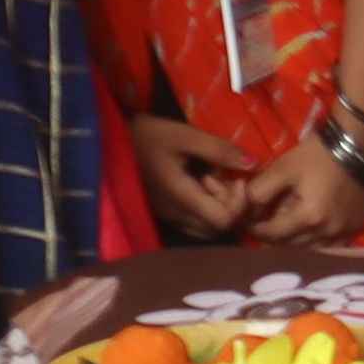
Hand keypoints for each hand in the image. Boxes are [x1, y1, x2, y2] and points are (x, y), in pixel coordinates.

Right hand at [129, 109, 252, 238]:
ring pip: (206, 228)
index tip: (237, 179)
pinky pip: (193, 222)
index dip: (238, 204)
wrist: (110, 140)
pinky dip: (205, 208)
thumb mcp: (184, 135)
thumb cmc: (146, 135)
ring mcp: (167, 216)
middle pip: (218, 228)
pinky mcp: (163, 212)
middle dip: (231, 205)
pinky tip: (201, 184)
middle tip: (226, 177)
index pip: (223, 221)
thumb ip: (219, 150)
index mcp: (180, 197)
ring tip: (214, 180)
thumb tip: (253, 165)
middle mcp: (174, 214)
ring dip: (218, 207)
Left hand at [236, 136, 363, 243]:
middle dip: (274, 237)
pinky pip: (331, 246)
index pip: (273, 234)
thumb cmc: (315, 156)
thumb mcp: (281, 168)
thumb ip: (259, 191)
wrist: (353, 146)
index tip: (248, 223)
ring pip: (310, 249)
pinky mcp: (355, 229)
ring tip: (286, 229)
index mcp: (308, 217)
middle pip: (291, 246)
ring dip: (295, 242)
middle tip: (265, 225)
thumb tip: (246, 211)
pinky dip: (317, 242)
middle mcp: (326, 231)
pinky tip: (310, 231)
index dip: (256, 229)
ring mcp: (343, 233)